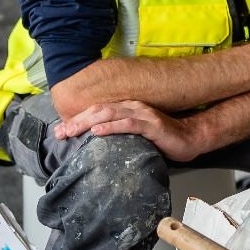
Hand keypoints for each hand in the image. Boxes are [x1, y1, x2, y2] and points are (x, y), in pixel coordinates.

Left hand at [54, 100, 201, 162]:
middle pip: (99, 110)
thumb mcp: (136, 135)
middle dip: (77, 120)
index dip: (77, 119)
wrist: (190, 138)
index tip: (60, 130)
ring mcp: (143, 115)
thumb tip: (95, 141)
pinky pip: (128, 124)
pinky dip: (111, 126)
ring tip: (71, 131)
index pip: (98, 111)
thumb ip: (119, 133)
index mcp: (128, 108)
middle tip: (60, 132)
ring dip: (88, 122)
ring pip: (110, 114)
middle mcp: (134, 107)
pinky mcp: (152, 125)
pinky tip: (98, 131)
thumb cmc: (162, 139)